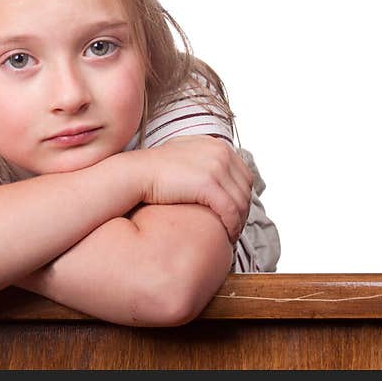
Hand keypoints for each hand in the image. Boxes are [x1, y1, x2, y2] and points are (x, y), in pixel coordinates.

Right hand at [134, 135, 253, 241]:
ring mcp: (216, 165)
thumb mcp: (183, 157)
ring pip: (240, 201)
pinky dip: (232, 225)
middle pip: (245, 188)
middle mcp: (220, 151)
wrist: (136, 174)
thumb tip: (214, 176)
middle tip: (235, 228)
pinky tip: (227, 236)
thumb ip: (202, 161)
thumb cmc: (154, 171)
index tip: (235, 214)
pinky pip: (230, 210)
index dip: (242, 197)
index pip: (243, 174)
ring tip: (231, 235)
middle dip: (243, 210)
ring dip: (239, 221)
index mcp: (216, 145)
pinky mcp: (209, 183)